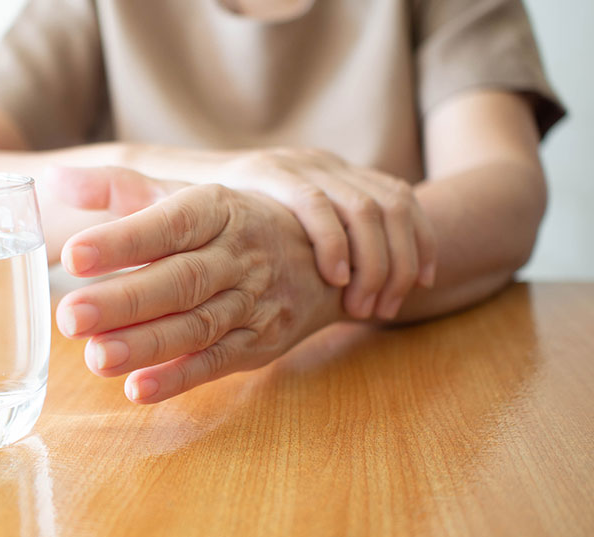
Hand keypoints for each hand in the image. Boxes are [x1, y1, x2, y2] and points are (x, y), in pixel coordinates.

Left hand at [51, 175, 342, 403]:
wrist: (321, 258)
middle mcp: (237, 255)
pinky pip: (219, 361)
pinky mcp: (260, 342)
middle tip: (70, 317)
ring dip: (148, 345)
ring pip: (198, 324)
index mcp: (216, 209)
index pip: (169, 224)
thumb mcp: (184, 194)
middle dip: (125, 301)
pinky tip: (138, 389)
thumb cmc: (230, 223)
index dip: (124, 241)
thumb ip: (119, 189)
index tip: (74, 255)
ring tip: (96, 358)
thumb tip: (51, 179)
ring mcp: (253, 301)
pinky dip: (181, 377)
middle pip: (181, 279)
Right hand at [215, 147, 436, 319]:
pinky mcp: (269, 172)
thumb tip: (367, 279)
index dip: (423, 241)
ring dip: (375, 263)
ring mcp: (301, 164)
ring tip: (362, 306)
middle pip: (393, 207)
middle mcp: (327, 163)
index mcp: (339, 171)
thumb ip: (325, 239)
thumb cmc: (236, 219)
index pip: (402, 198)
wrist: (176, 176)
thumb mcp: (288, 224)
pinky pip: (316, 206)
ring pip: (366, 209)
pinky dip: (334, 243)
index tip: (424, 282)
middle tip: (385, 308)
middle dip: (400, 263)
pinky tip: (335, 278)